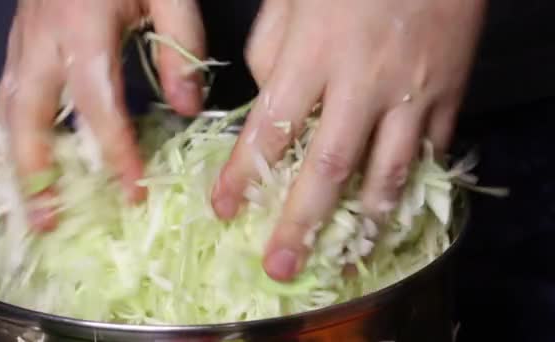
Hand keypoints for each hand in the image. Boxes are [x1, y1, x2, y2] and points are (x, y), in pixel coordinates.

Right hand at [0, 0, 204, 230]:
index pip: (96, 105)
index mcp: (82, 27)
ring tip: (34, 204)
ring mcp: (24, 40)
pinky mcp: (22, 40)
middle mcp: (41, 40)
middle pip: (27, 116)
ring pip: (8, 108)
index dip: (114, 152)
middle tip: (48, 221)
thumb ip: (180, 47)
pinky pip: (11, 94)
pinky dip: (18, 132)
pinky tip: (34, 156)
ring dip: (18, 160)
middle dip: (37, 172)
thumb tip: (186, 108)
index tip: (132, 192)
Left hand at [211, 0, 485, 280]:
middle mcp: (361, 81)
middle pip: (328, 165)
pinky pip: (430, 152)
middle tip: (279, 266)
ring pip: (388, 171)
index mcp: (314, 52)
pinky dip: (412, 187)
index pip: (270, 128)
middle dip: (301, 223)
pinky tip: (393, 213)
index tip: (223, 210)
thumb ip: (270, 52)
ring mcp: (412, 91)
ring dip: (364, 221)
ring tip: (344, 257)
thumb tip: (264, 102)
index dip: (242, 174)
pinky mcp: (450, 93)